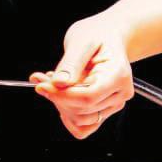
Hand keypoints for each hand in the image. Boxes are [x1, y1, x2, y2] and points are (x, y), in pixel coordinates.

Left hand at [30, 16, 132, 138]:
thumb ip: (71, 63)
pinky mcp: (104, 110)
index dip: (62, 95)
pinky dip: (67, 114)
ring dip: (60, 104)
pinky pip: (84, 127)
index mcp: (118, 75)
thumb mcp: (81, 40)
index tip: (42, 85)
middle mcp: (120, 93)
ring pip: (80, 120)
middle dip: (56, 96)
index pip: (88, 97)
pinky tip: (60, 96)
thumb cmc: (98, 34)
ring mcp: (113, 104)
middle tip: (41, 78)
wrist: (107, 36)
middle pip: (82, 110)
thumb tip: (59, 84)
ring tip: (51, 82)